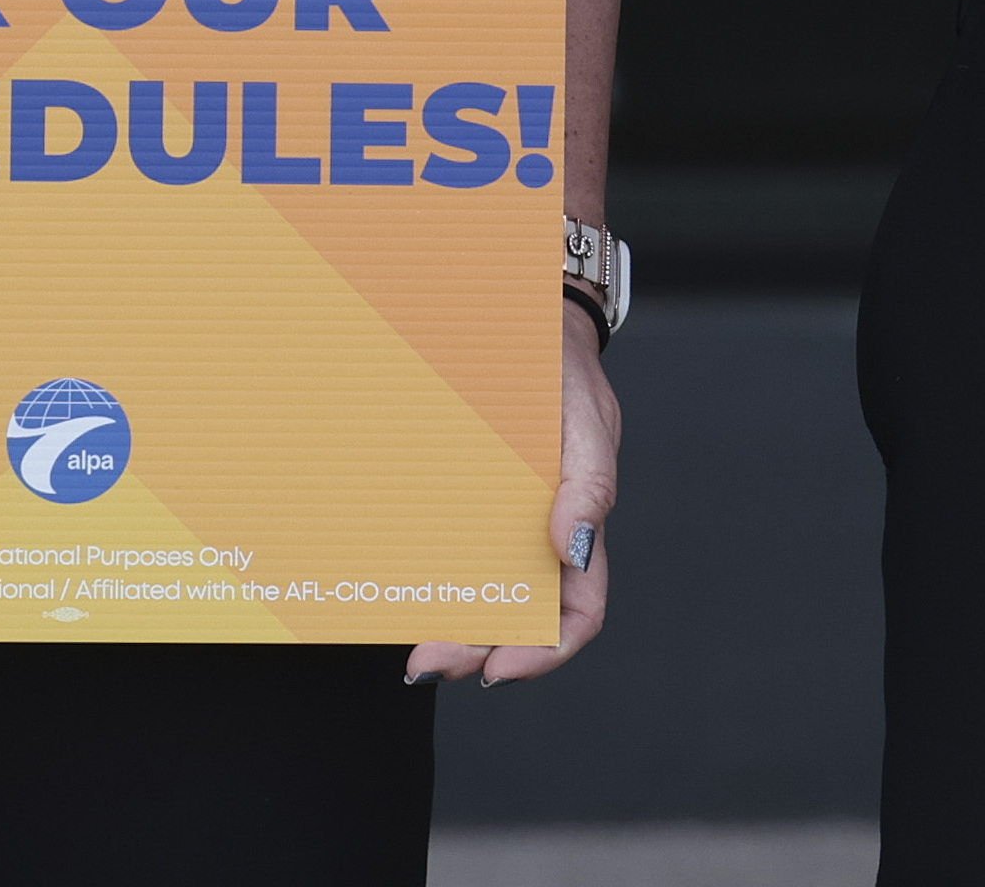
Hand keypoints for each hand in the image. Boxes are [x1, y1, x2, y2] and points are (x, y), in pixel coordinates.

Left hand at [408, 299, 619, 687]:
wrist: (519, 313)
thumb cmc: (562, 368)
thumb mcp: (585, 416)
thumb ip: (588, 482)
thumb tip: (573, 547)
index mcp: (578, 525)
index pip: (576, 611)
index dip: (545, 652)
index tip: (502, 670)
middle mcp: (535, 532)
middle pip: (516, 615)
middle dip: (477, 650)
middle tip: (428, 663)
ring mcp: (494, 515)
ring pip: (476, 590)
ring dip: (448, 624)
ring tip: (411, 642)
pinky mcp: (457, 492)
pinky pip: (441, 540)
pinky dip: (424, 571)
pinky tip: (396, 581)